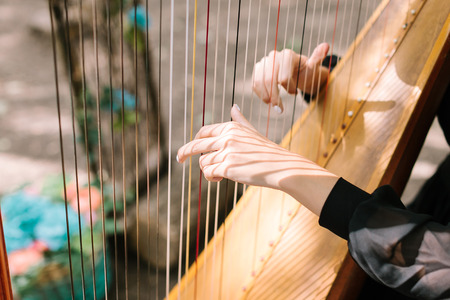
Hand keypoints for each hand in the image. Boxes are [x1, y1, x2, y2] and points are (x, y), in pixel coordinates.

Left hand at [177, 105, 337, 214]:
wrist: (282, 167)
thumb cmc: (267, 152)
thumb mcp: (252, 133)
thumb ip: (240, 121)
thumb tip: (233, 107)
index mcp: (231, 127)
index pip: (204, 132)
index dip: (194, 140)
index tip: (188, 148)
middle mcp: (226, 137)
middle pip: (196, 145)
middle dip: (184, 152)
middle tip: (178, 159)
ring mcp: (226, 152)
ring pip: (203, 163)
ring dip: (209, 170)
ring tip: (220, 174)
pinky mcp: (227, 167)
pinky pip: (209, 172)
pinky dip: (212, 177)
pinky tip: (220, 178)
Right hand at [252, 43, 329, 112]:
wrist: (297, 72)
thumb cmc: (306, 71)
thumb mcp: (313, 67)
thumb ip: (317, 58)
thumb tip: (326, 46)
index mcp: (288, 55)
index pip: (283, 77)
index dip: (289, 89)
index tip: (295, 94)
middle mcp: (274, 56)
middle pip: (269, 80)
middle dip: (274, 96)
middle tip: (279, 108)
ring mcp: (264, 63)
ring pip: (259, 82)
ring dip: (266, 97)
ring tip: (274, 105)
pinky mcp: (258, 70)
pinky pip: (255, 84)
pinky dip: (260, 94)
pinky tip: (268, 100)